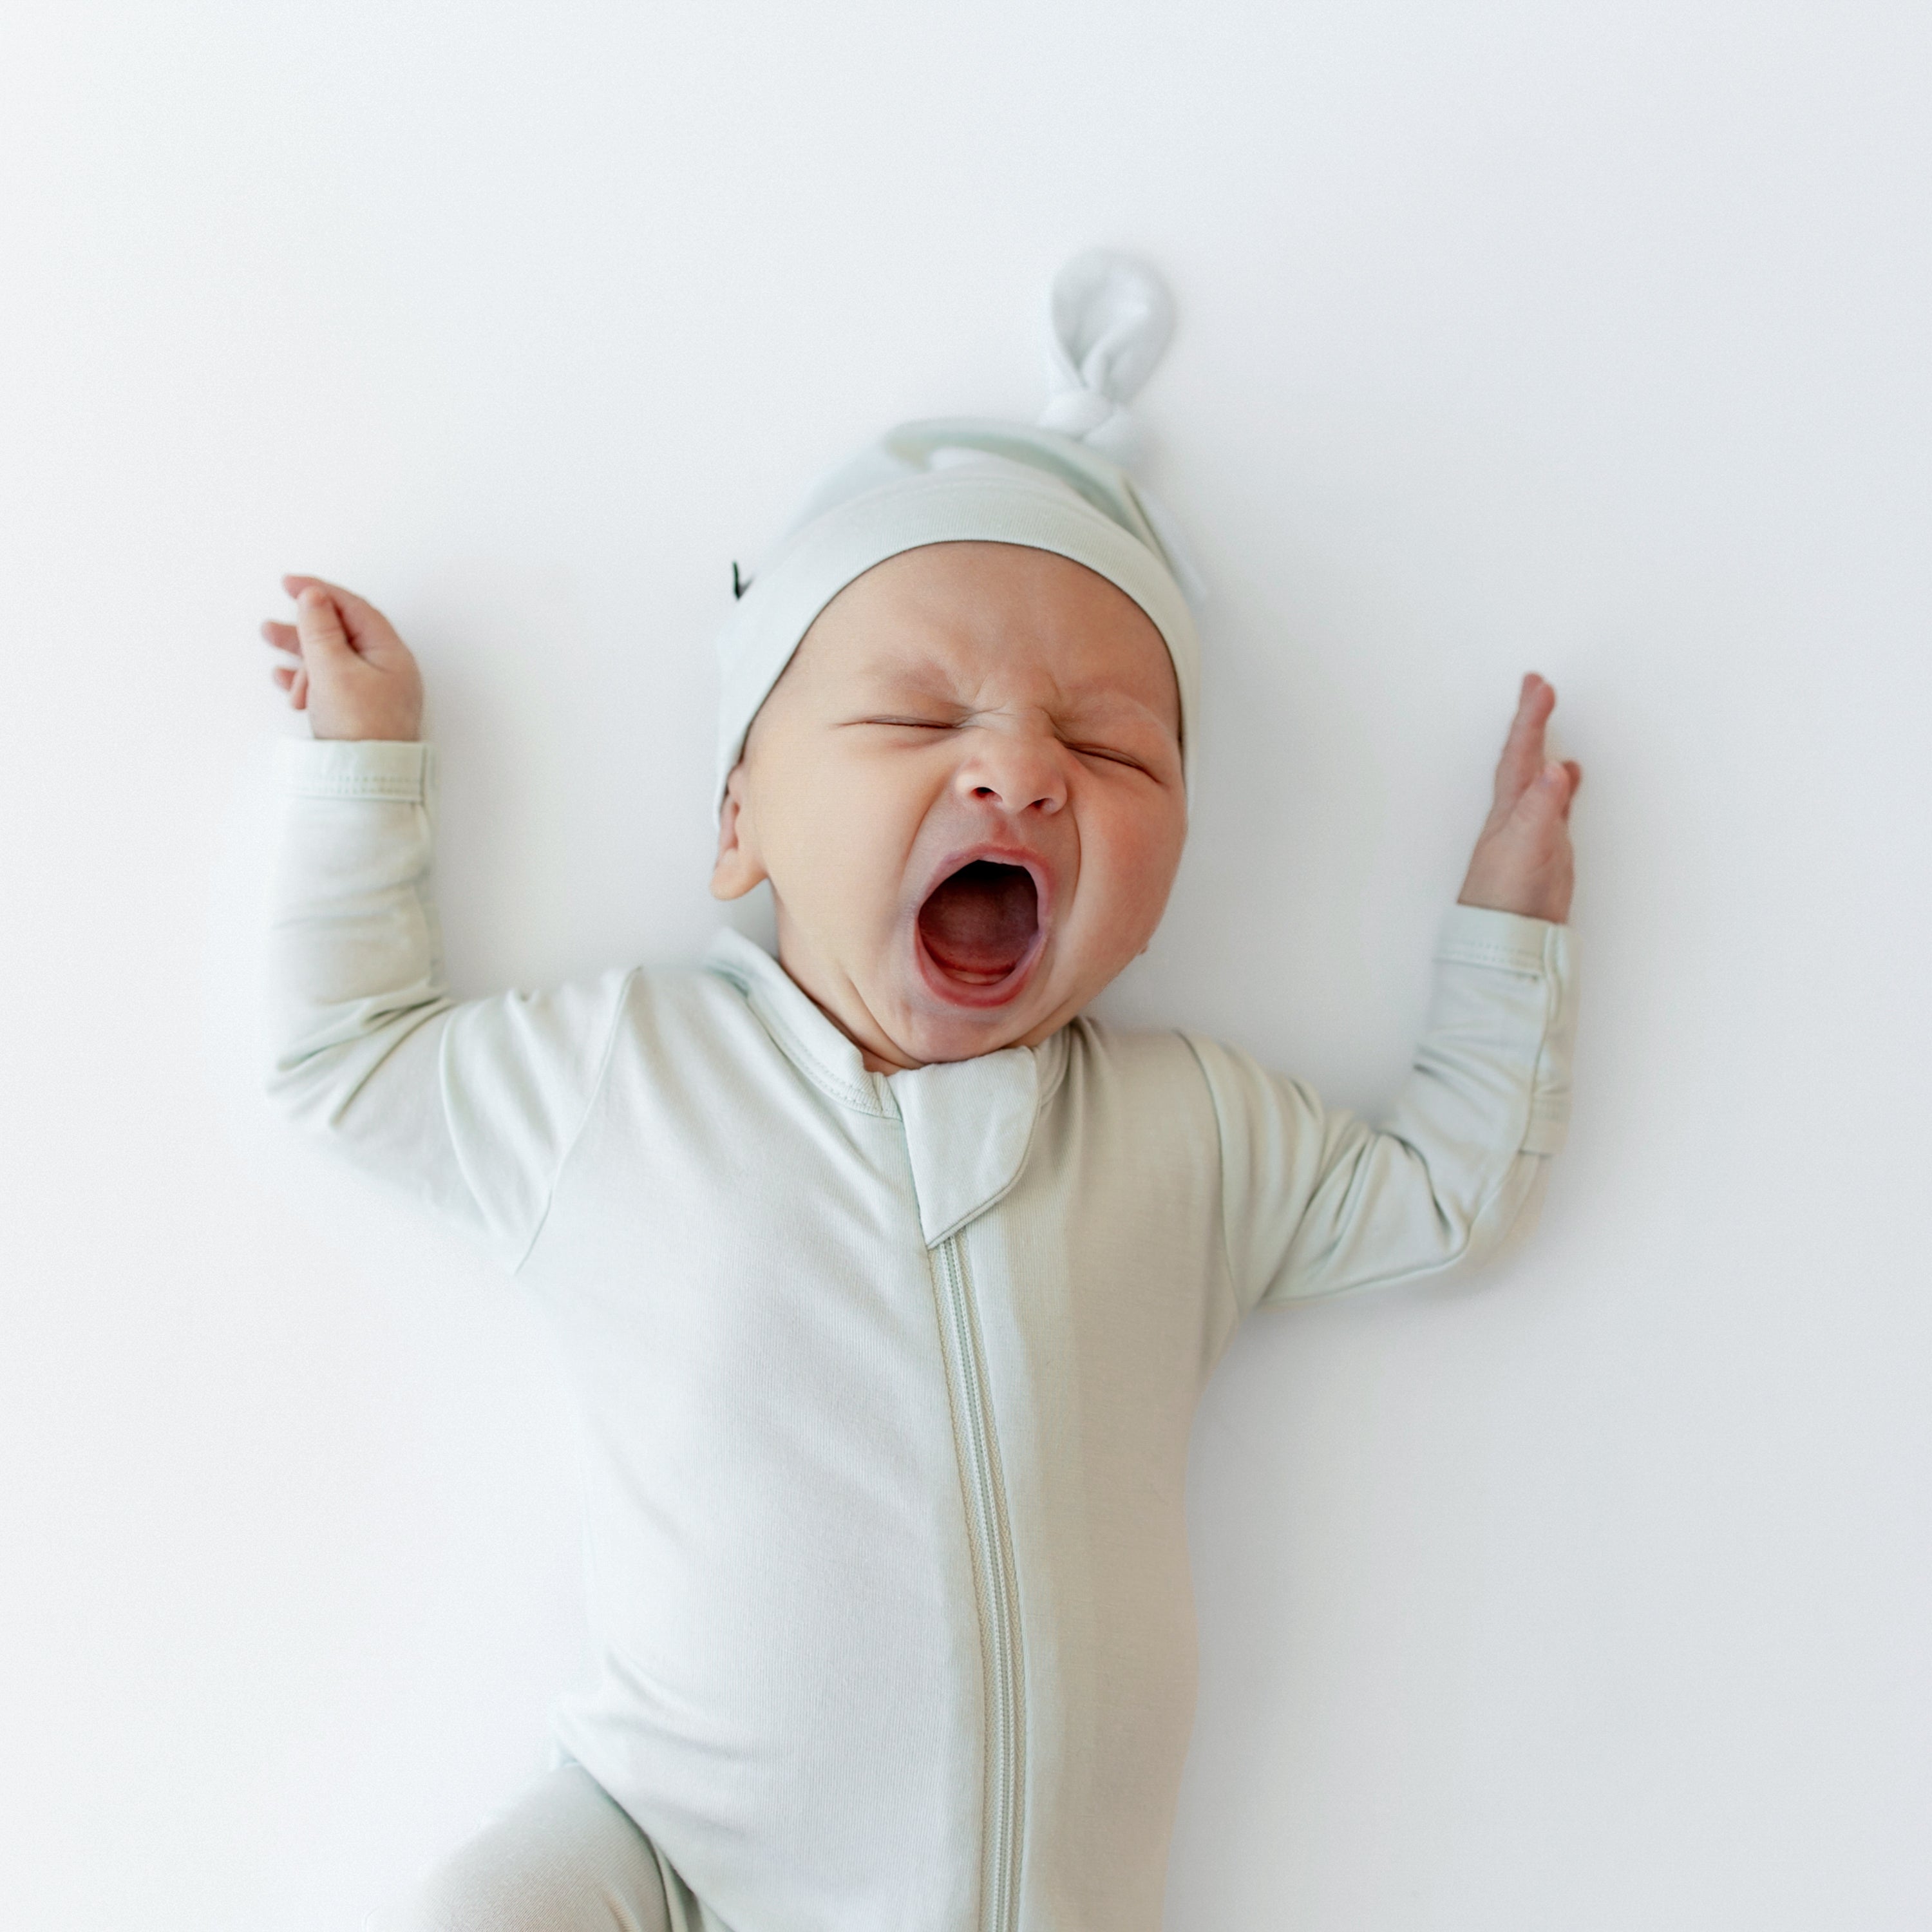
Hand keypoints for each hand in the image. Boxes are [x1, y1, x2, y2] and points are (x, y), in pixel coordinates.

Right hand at [260, 576, 423, 741]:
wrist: (367, 783)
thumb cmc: (358, 726)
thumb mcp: (333, 669)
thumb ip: (320, 629)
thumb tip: (313, 597)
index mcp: (390, 654)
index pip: (354, 609)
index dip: (321, 593)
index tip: (289, 584)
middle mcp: (387, 671)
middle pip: (341, 635)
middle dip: (304, 627)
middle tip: (271, 625)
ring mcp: (375, 694)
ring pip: (333, 662)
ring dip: (301, 655)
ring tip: (271, 647)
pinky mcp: (361, 715)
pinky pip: (331, 686)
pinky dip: (308, 681)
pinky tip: (286, 684)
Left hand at [1457, 674, 1580, 923]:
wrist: (1508, 939)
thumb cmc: (1506, 897)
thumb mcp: (1527, 846)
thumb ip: (1541, 808)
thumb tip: (1553, 768)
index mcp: (1510, 807)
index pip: (1520, 753)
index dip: (1529, 718)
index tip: (1538, 685)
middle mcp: (1518, 813)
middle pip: (1524, 756)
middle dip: (1531, 721)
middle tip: (1536, 686)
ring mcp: (1533, 829)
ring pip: (1539, 777)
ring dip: (1543, 747)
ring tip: (1547, 719)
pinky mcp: (1547, 849)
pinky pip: (1556, 803)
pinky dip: (1562, 785)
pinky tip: (1566, 779)